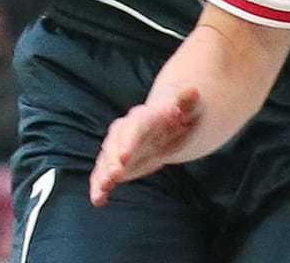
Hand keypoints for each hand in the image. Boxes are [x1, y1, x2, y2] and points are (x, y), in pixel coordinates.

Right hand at [89, 87, 201, 205]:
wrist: (170, 124)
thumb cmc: (182, 116)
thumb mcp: (190, 108)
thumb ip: (188, 101)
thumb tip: (191, 90)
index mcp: (144, 118)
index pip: (134, 128)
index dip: (128, 141)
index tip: (124, 156)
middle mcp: (126, 131)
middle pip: (114, 144)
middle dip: (112, 159)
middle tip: (114, 176)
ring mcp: (119, 148)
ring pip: (106, 160)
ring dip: (103, 174)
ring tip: (102, 189)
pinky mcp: (116, 163)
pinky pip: (104, 174)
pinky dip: (99, 186)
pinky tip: (98, 200)